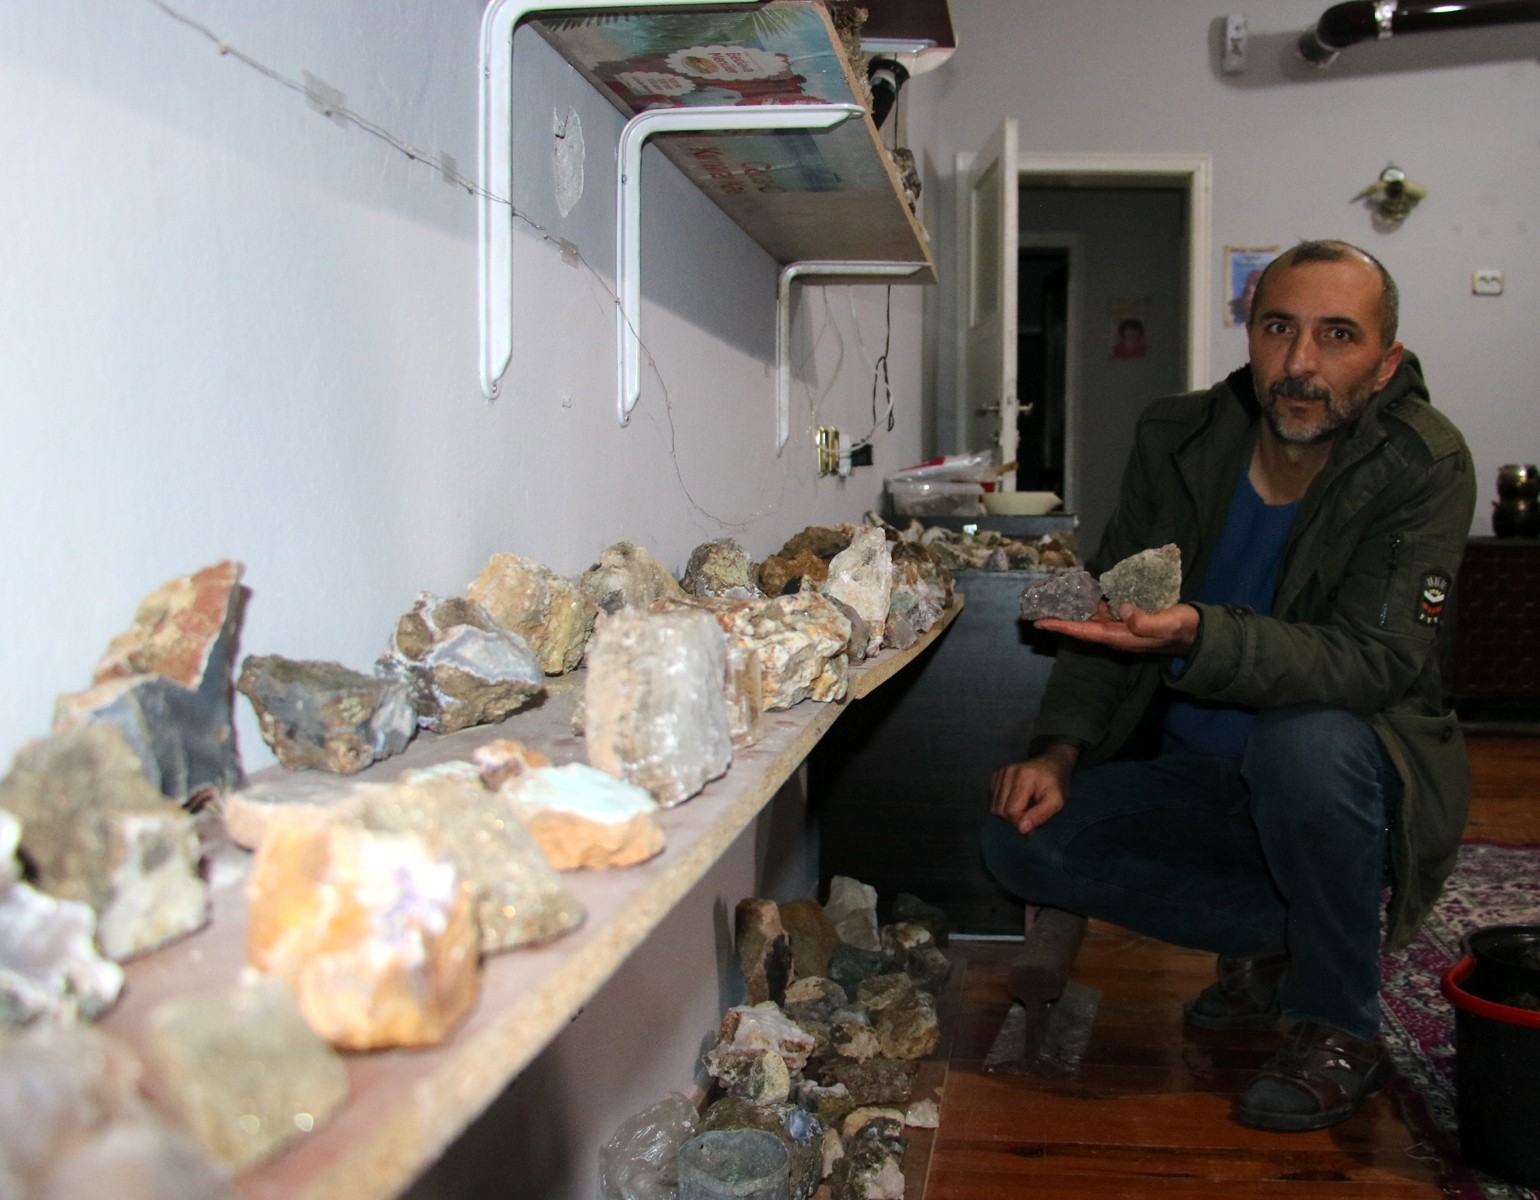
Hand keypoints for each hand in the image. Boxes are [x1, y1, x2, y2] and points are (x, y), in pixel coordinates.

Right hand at [990, 743, 1078, 834]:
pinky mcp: (996, 775)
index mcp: (1024, 776)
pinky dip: (1003, 806)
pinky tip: (1016, 802)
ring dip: (1008, 814)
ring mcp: (1000, 773)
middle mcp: (1008, 772)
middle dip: (1014, 819)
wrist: (1052, 763)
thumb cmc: (1056, 784)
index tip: (1034, 826)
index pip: (1011, 811)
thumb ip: (1041, 815)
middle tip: (1030, 817)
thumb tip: (1022, 829)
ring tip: (1024, 809)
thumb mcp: (1057, 801)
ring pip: (994, 807)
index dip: (1021, 823)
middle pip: (1000, 810)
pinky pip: (993, 800)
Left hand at [1034, 601, 1199, 655]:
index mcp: (1119, 637)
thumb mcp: (1166, 625)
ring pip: (1088, 617)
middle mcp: (1114, 633)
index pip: (1084, 632)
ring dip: (1070, 608)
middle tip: (1036, 608)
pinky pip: (1101, 610)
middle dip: (1058, 617)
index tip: (1040, 622)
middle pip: (1079, 625)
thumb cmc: (1180, 629)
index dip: (1061, 626)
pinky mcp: (1125, 617)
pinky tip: (1079, 591)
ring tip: (1051, 599)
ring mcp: (1118, 626)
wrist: (1194, 633)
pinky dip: (1088, 601)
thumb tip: (1122, 608)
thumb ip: (1145, 621)